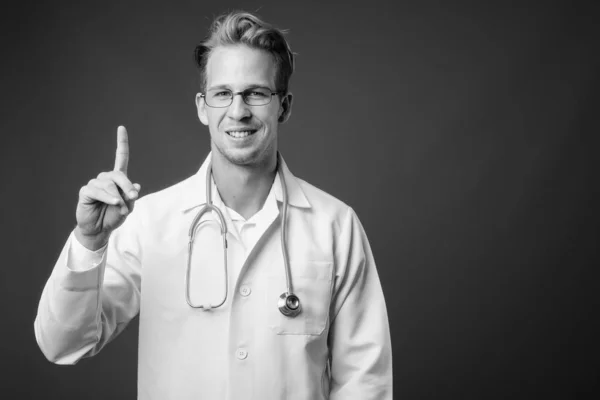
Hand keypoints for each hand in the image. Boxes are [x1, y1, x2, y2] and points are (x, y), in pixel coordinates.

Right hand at [74, 126, 140, 249]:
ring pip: (108, 185)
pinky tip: (114, 203)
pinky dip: (108, 197)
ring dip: (117, 197)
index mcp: (118, 179)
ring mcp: (95, 184)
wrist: (100, 230)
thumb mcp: (128, 207)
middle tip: (133, 196)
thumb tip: (135, 185)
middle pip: (117, 174)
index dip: (121, 142)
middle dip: (126, 185)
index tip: (121, 127)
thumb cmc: (114, 216)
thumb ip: (131, 196)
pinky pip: (97, 191)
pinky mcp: (86, 192)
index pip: (120, 157)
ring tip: (121, 208)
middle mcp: (106, 179)